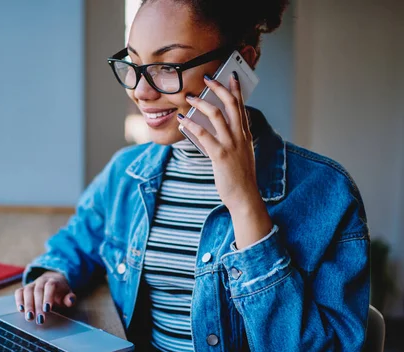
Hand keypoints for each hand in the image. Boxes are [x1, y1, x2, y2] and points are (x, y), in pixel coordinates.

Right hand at [15, 271, 75, 324]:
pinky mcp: (24, 288)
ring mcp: (32, 284)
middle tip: (39, 319)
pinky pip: (19, 292)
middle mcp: (41, 281)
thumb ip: (70, 298)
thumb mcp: (67, 294)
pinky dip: (19, 300)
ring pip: (27, 291)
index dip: (48, 297)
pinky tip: (21, 310)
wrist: (52, 281)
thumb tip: (70, 300)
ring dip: (28, 305)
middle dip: (38, 305)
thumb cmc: (60, 292)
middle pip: (38, 291)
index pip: (50, 286)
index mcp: (53, 281)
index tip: (47, 309)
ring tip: (29, 317)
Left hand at [178, 73, 272, 247]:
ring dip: (202, 103)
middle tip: (207, 78)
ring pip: (217, 116)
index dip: (236, 90)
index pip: (241, 107)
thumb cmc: (239, 177)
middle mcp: (240, 136)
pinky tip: (183, 120)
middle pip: (231, 104)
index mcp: (245, 135)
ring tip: (190, 97)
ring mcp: (231, 145)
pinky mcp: (221, 155)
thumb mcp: (239, 154)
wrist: (245, 197)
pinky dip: (192, 125)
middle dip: (218, 88)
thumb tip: (212, 129)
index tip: (230, 76)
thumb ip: (230, 141)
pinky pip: (204, 135)